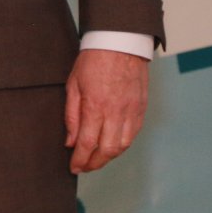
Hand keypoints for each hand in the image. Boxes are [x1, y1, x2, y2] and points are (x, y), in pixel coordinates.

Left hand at [65, 49, 148, 172]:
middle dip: (94, 163)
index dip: (80, 159)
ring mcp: (131, 112)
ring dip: (109, 157)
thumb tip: (70, 141)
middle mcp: (116, 113)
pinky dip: (122, 145)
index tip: (73, 168)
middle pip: (107, 150)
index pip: (87, 143)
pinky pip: (133, 134)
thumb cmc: (92, 61)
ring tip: (96, 160)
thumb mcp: (73, 85)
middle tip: (83, 168)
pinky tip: (112, 147)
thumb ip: (71, 115)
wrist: (120, 44)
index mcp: (95, 107)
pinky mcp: (141, 109)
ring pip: (122, 146)